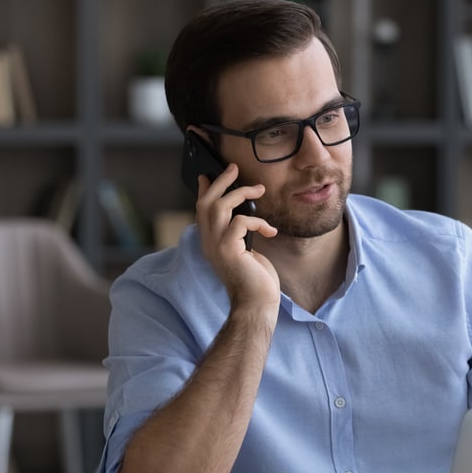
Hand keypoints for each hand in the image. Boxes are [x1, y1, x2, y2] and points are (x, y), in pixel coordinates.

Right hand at [196, 164, 279, 313]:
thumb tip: (243, 213)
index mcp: (210, 242)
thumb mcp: (244, 250)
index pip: (201, 211)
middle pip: (207, 203)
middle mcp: (208, 243)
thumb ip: (238, 233)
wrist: (257, 304)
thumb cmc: (255, 280)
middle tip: (234, 168)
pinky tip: (270, 231)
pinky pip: (242, 222)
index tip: (208, 175)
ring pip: (220, 206)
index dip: (205, 191)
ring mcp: (216, 246)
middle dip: (220, 182)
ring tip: (259, 189)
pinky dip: (259, 222)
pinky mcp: (229, 250)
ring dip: (240, 193)